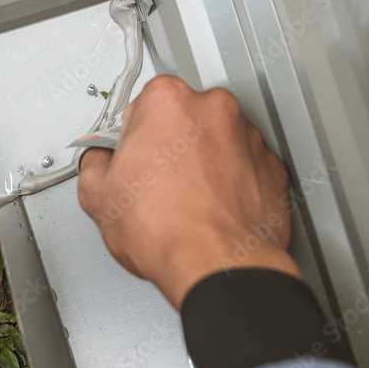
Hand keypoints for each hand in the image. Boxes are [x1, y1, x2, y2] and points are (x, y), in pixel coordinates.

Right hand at [77, 75, 301, 308]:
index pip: (142, 105)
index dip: (134, 136)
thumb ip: (95, 163)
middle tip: (159, 183)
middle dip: (172, 145)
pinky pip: (248, 167)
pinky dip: (235, 183)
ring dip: (206, 163)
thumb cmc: (168, 230)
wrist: (218, 267)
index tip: (133, 156)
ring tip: (189, 201)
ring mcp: (248, 136)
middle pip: (184, 118)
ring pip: (219, 141)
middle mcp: (214, 108)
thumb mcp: (98, 195)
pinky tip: (215, 208)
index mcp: (167, 100)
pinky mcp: (273, 166)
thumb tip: (100, 162)